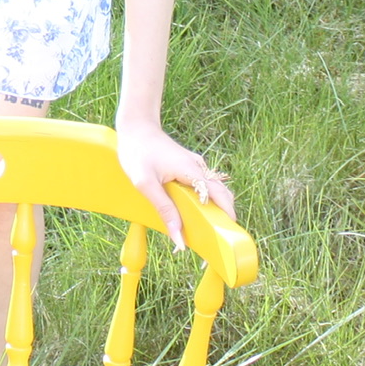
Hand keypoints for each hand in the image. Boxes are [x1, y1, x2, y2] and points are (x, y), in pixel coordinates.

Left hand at [115, 121, 232, 250]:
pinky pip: (203, 186)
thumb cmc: (138, 153)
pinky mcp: (189, 167)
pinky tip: (192, 212)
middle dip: (223, 215)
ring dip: (214, 208)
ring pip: (214, 190)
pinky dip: (204, 200)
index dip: (227, 215)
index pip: (220, 195)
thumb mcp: (145, 184)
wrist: (135, 127)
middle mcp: (199, 167)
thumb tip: (178, 237)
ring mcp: (195, 166)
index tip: (228, 235)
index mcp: (192, 170)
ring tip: (205, 229)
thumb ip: (164, 209)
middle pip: (222, 194)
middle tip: (217, 238)